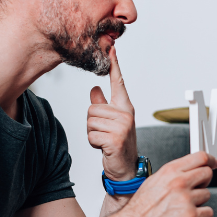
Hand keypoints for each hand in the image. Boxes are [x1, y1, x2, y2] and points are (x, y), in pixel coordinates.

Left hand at [89, 45, 137, 180]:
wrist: (125, 168)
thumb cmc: (117, 143)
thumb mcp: (110, 122)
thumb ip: (102, 104)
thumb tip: (94, 89)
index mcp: (125, 107)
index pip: (118, 82)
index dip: (114, 65)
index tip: (112, 48)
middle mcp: (126, 114)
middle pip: (92, 107)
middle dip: (92, 123)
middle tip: (104, 133)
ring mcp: (122, 126)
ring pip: (90, 121)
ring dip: (92, 133)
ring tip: (104, 140)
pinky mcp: (115, 139)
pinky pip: (91, 134)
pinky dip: (93, 143)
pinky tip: (104, 147)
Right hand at [115, 152, 216, 216]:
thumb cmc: (141, 207)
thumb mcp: (155, 180)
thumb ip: (174, 173)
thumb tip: (191, 169)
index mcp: (170, 171)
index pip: (200, 157)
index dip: (210, 160)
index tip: (213, 163)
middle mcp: (179, 182)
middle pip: (208, 174)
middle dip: (204, 181)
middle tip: (195, 188)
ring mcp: (186, 199)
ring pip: (207, 194)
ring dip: (198, 201)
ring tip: (181, 206)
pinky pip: (208, 212)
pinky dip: (201, 216)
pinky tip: (186, 216)